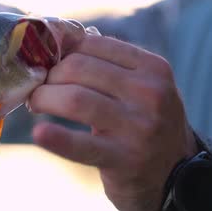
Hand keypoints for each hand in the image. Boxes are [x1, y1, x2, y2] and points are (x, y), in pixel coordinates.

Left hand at [29, 34, 198, 210]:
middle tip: (38, 87)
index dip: (60, 51)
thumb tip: (58, 35)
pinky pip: (81, 145)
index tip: (46, 62)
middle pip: (78, 68)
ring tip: (36, 103)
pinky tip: (39, 133)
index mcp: (153, 67)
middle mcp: (150, 93)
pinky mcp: (124, 159)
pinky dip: (56, 138)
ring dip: (43, 98)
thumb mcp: (139, 86)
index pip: (92, 44)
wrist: (175, 175)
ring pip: (74, 99)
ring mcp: (139, 127)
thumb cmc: (143, 121)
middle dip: (49, 75)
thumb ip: (104, 62)